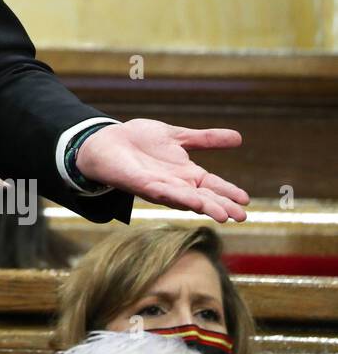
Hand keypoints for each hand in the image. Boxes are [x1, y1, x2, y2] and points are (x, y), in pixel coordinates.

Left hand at [74, 118, 248, 221]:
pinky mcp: (141, 184)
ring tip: (223, 215)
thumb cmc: (140, 140)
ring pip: (186, 199)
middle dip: (222, 206)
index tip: (247, 200)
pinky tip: (191, 201)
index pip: (213, 186)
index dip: (229, 193)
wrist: (106, 140)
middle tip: (241, 216)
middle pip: (204, 197)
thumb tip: (238, 137)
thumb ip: (205, 139)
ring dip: (204, 206)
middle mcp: (176, 184)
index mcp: (186, 174)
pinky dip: (177, 196)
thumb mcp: (177, 136)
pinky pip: (161, 191)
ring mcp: (159, 186)